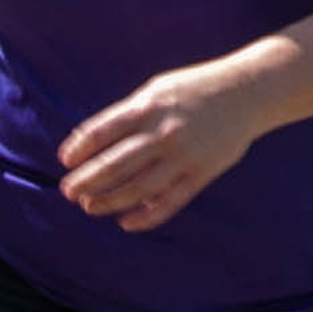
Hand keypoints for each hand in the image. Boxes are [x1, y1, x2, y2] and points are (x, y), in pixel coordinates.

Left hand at [57, 62, 275, 231]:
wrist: (246, 92)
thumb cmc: (195, 89)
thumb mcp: (158, 90)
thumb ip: (127, 114)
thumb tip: (89, 139)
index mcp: (147, 107)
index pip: (102, 132)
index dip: (79, 149)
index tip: (65, 162)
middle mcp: (162, 133)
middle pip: (114, 164)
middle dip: (86, 181)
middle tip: (68, 192)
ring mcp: (182, 155)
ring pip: (137, 188)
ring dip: (108, 201)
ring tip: (89, 207)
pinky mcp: (201, 173)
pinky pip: (169, 202)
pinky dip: (145, 216)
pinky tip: (126, 223)